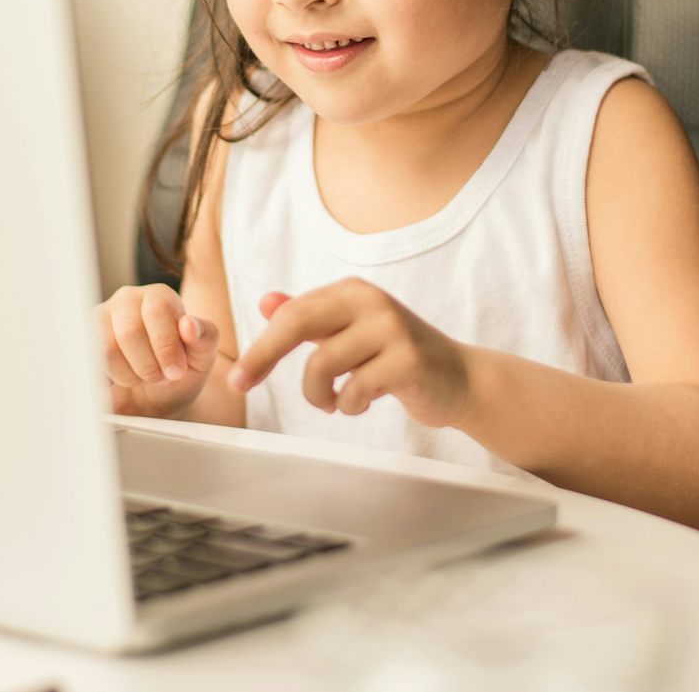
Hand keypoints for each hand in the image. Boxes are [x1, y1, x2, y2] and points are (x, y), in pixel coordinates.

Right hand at [97, 283, 220, 418]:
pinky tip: (120, 383)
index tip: (176, 372)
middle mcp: (127, 300)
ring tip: (141, 378)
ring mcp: (101, 319)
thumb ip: (205, 338)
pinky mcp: (84, 342)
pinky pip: (89, 362)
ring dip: (128, 375)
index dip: (166, 347)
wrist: (157, 399)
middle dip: (148, 366)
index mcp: (159, 296)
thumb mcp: (202, 359)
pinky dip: (108, 380)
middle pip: (129, 332)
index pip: (156, 311)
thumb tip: (189, 324)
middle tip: (159, 378)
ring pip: (106, 348)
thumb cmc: (180, 372)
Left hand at [228, 279, 472, 428]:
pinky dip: (349, 405)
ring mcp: (391, 329)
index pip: (292, 313)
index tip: (239, 375)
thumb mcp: (352, 332)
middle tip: (241, 384)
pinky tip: (361, 404)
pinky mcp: (407, 361)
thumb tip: (267, 301)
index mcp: (353, 292)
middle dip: (263, 356)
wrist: (459, 378)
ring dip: (318, 396)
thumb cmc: (398, 357)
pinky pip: (354, 390)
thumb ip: (311, 317)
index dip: (261, 345)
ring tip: (334, 402)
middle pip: (298, 323)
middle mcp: (370, 302)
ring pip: (322, 365)